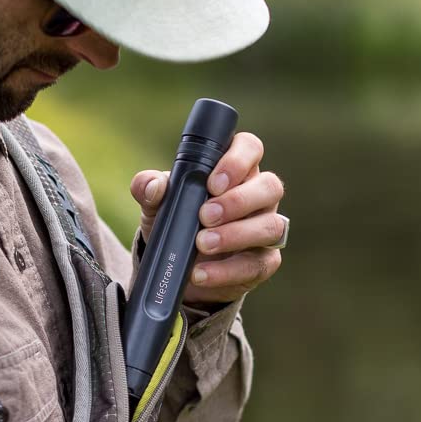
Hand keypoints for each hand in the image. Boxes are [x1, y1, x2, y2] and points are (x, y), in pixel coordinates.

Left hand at [129, 130, 285, 305]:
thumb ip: (149, 188)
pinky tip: (202, 273)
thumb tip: (154, 186)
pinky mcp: (264, 262)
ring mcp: (265, 228)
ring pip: (271, 226)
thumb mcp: (156, 203)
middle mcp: (258, 195)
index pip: (250, 148)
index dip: (237, 161)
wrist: (176, 266)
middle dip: (237, 201)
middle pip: (270, 187)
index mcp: (236, 169)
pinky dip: (228, 271)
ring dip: (235, 235)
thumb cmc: (176, 220)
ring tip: (202, 245)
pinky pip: (259, 264)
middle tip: (204, 216)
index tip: (212, 183)